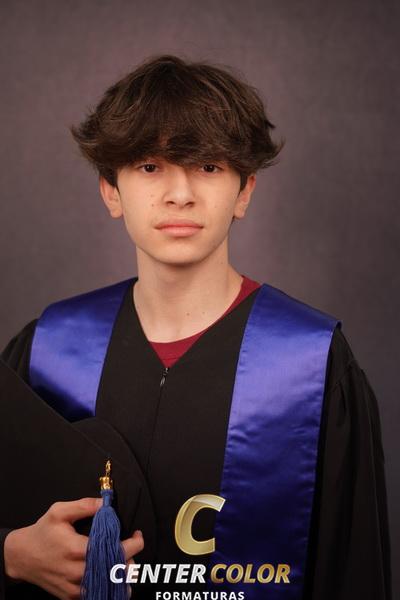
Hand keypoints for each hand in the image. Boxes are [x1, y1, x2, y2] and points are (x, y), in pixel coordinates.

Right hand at [4, 498, 143, 599]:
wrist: (22, 556)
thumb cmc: (43, 531)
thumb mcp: (60, 511)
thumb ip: (85, 505)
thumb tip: (106, 503)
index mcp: (76, 549)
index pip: (113, 550)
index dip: (132, 544)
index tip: (138, 536)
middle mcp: (76, 571)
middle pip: (115, 570)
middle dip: (130, 559)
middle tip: (131, 547)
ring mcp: (73, 587)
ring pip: (108, 587)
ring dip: (122, 575)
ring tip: (124, 561)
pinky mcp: (70, 596)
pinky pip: (96, 595)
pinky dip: (109, 587)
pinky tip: (113, 576)